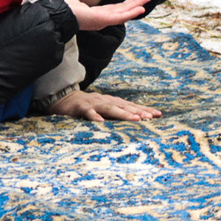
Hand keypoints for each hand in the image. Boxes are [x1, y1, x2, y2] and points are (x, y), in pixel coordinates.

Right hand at [45, 89, 160, 121]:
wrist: (62, 98)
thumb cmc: (86, 106)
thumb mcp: (102, 108)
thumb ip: (115, 113)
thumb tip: (136, 120)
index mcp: (111, 101)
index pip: (130, 105)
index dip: (143, 109)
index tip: (158, 114)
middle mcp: (104, 100)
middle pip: (123, 106)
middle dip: (137, 111)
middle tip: (150, 117)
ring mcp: (93, 103)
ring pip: (109, 108)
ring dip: (122, 114)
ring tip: (135, 119)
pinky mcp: (80, 108)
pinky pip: (88, 112)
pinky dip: (94, 116)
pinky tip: (100, 122)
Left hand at [63, 0, 150, 30]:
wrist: (59, 14)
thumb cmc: (66, 10)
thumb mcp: (77, 5)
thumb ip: (80, 3)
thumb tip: (74, 0)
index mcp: (100, 14)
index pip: (118, 7)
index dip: (129, 2)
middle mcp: (104, 18)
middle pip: (124, 8)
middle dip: (136, 0)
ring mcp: (105, 20)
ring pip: (125, 11)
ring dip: (137, 4)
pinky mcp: (104, 20)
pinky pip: (121, 17)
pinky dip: (131, 13)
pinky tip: (141, 9)